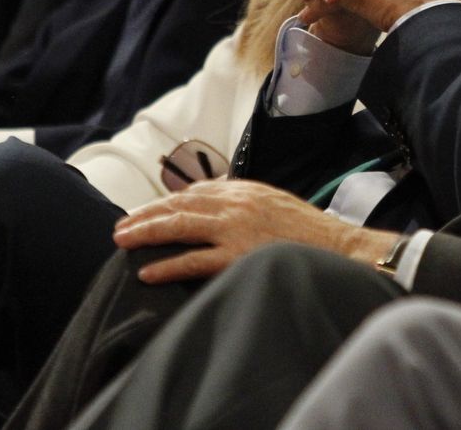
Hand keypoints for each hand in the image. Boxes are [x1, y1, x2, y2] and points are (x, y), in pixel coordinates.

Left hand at [112, 179, 386, 283]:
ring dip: (146, 232)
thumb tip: (219, 203)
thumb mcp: (274, 202)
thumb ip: (245, 202)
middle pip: (179, 204)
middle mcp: (235, 203)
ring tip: (122, 241)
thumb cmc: (310, 231)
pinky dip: (168, 265)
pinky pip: (193, 260)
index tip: (146, 211)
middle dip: (146, 214)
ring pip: (179, 225)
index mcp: (244, 189)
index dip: (165, 202)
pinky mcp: (238, 254)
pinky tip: (148, 272)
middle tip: (122, 227)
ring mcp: (235, 228)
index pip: (194, 191)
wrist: (338, 246)